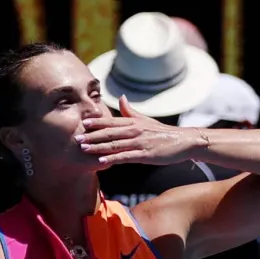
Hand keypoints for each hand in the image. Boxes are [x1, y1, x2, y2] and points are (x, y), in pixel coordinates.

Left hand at [75, 96, 197, 166]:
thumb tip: (122, 97)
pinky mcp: (145, 155)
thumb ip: (130, 111)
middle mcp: (134, 130)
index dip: (96, 122)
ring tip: (84, 149)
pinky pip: (126, 156)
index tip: (82, 123)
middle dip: (92, 136)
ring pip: (115, 144)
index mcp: (133, 122)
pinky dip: (113, 158)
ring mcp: (139, 143)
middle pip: (109, 133)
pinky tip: (102, 161)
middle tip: (77, 138)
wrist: (182, 142)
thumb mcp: (145, 120)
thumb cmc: (162, 132)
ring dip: (98, 147)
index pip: (111, 122)